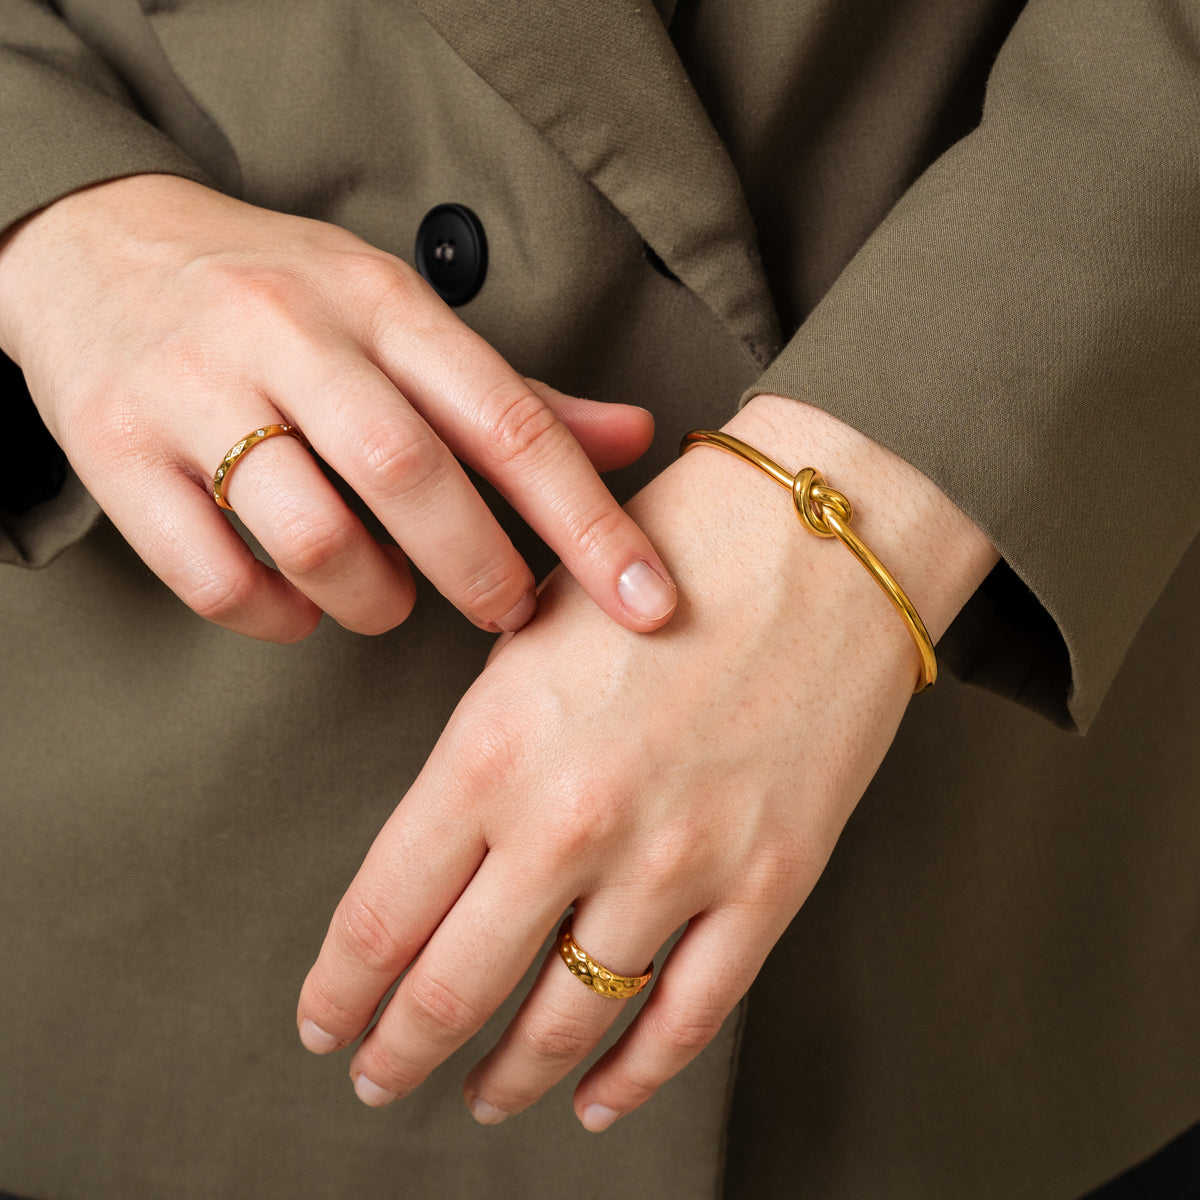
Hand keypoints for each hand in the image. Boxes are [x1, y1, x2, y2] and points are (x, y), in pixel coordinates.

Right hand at [0, 174, 675, 639]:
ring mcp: (194, 389)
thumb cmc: (280, 295)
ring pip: (312, 535)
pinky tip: (302, 603)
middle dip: (481, 570)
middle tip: (504, 609)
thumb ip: (516, 393)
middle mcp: (291, 334)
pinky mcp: (115, 450)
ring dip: (376, 600)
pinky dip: (276, 615)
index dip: (590, 521)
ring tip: (391, 600)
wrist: (93, 243)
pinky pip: (211, 575)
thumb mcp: (400, 316)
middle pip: (411, 475)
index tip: (648, 599)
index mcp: (383, 301)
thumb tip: (636, 437)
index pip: (509, 420)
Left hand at [296, 395, 997, 1127]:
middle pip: (455, 987)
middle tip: (377, 1081)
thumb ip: (478, 753)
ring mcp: (677, 861)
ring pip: (568, 1021)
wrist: (822, 538)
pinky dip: (636, 1075)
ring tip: (481, 1097)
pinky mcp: (768, 881)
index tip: (321, 1024)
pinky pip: (689, 1015)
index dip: (339, 991)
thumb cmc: (663, 561)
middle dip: (399, 1052)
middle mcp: (572, 822)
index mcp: (492, 749)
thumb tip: (440, 859)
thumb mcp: (530, 633)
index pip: (381, 915)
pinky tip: (598, 1098)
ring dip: (510, 1078)